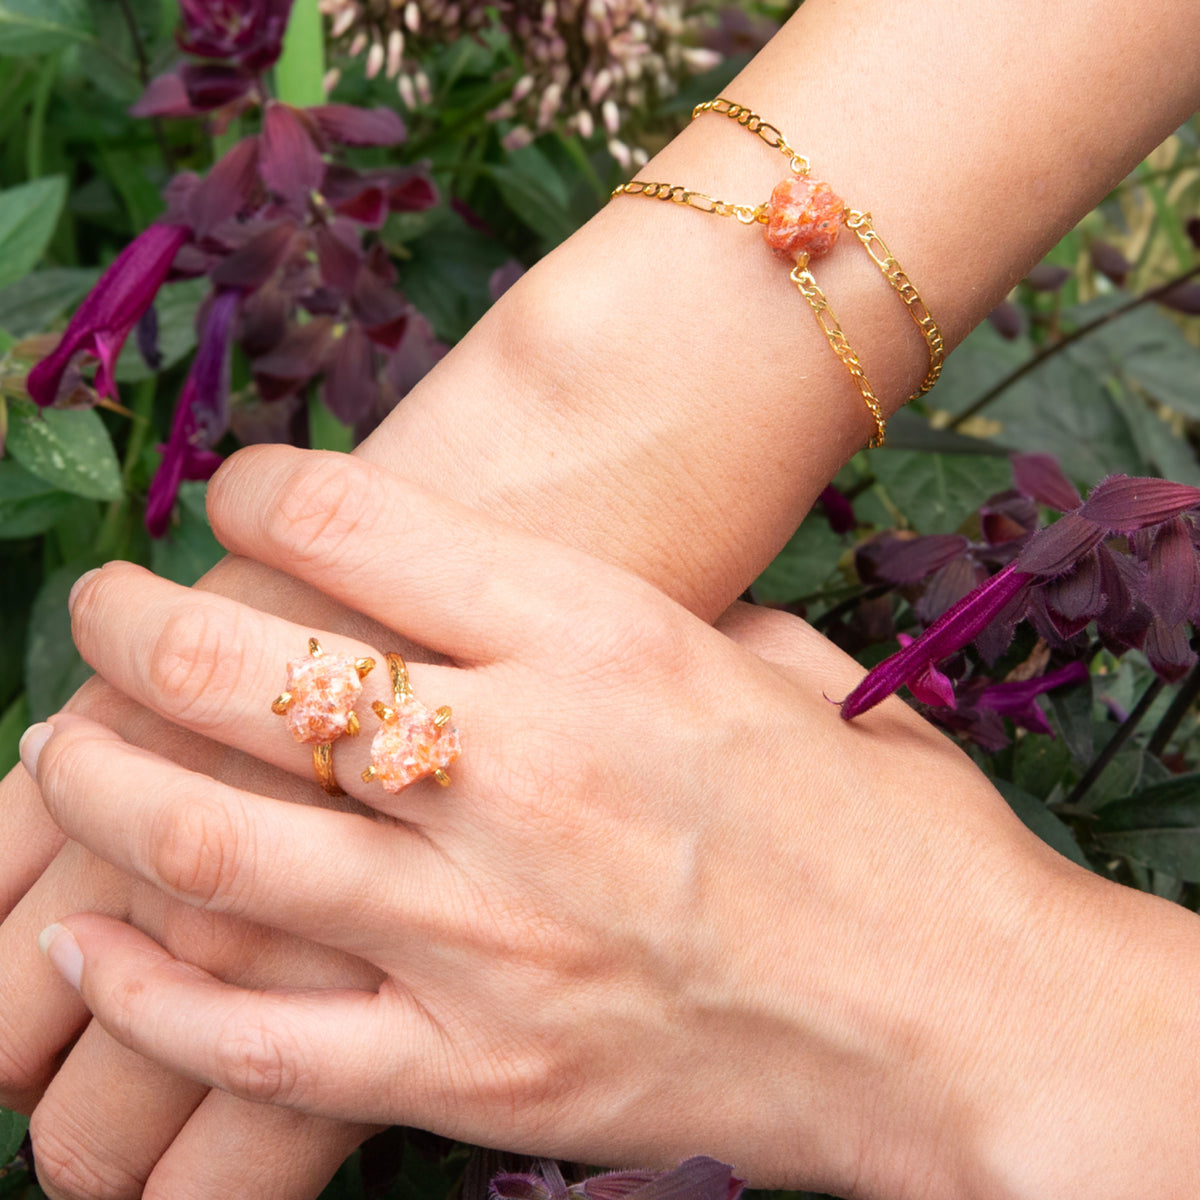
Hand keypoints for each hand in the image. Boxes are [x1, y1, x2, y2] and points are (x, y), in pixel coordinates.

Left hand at [26, 446, 1199, 1197]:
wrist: (962, 1017)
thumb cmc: (884, 827)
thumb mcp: (770, 667)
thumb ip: (636, 627)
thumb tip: (537, 607)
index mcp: (599, 643)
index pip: (355, 528)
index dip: (257, 494)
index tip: (230, 497)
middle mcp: (522, 770)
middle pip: (247, 671)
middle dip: (135, 622)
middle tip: (101, 610)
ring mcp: (487, 935)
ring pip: (215, 844)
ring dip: (104, 788)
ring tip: (65, 751)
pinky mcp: (482, 1076)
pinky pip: (261, 1039)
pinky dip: (155, 991)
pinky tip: (99, 949)